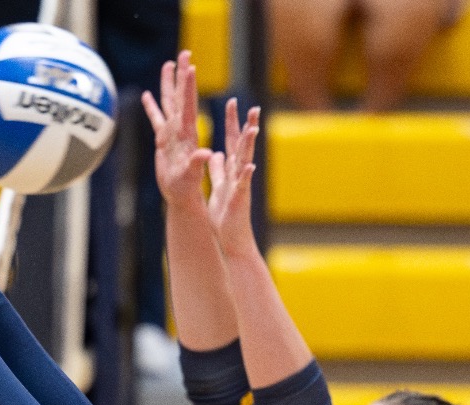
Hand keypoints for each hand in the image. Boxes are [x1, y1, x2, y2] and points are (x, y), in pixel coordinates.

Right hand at [140, 52, 211, 210]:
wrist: (182, 198)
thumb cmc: (187, 190)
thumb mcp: (192, 177)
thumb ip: (198, 164)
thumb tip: (206, 154)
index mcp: (188, 135)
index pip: (189, 105)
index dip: (188, 85)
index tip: (190, 65)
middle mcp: (181, 130)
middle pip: (181, 97)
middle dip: (181, 75)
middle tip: (184, 53)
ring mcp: (172, 134)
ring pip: (169, 103)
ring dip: (168, 84)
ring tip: (168, 64)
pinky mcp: (163, 141)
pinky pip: (156, 119)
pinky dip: (151, 107)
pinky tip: (146, 95)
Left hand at [204, 99, 261, 257]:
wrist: (230, 237)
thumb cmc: (225, 214)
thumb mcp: (218, 187)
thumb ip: (218, 171)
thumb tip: (216, 154)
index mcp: (232, 170)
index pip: (232, 141)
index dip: (232, 123)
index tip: (233, 102)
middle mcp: (239, 174)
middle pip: (242, 146)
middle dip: (246, 126)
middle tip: (252, 107)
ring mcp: (241, 185)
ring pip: (246, 161)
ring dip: (249, 146)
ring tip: (253, 129)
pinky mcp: (239, 199)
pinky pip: (243, 185)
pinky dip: (247, 175)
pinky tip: (250, 165)